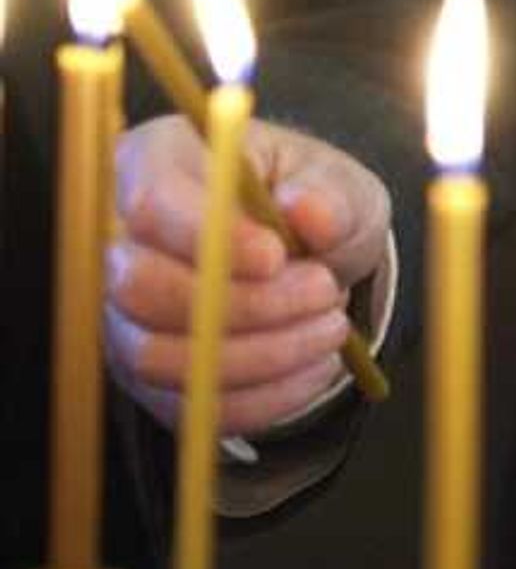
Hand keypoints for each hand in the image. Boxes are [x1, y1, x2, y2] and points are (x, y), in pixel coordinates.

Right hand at [105, 117, 390, 434]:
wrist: (314, 255)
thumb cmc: (314, 201)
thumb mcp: (340, 181)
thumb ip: (328, 193)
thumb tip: (308, 210)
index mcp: (157, 163)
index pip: (149, 203)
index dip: (208, 238)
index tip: (277, 255)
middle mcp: (122, 242)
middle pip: (139, 288)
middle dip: (242, 304)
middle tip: (323, 290)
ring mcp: (125, 314)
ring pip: (157, 356)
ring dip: (260, 355)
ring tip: (331, 327)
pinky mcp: (149, 374)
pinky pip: (187, 405)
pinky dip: (263, 396)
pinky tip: (316, 367)